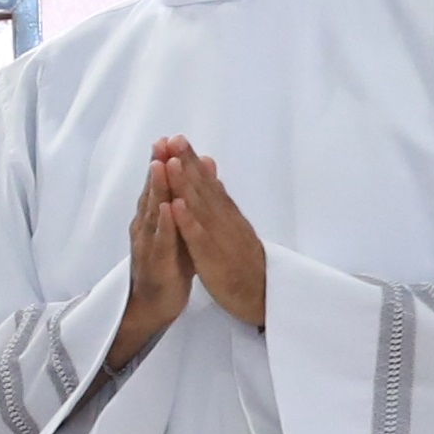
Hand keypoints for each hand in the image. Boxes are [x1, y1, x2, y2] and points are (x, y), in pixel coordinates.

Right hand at [106, 142, 197, 378]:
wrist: (155, 305)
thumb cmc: (169, 266)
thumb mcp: (178, 231)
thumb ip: (181, 206)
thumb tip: (189, 179)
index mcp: (152, 220)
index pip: (158, 187)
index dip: (163, 163)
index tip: (169, 139)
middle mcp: (145, 228)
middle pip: (151, 193)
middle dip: (157, 167)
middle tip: (162, 143)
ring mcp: (148, 245)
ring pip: (152, 213)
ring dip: (156, 189)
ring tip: (161, 166)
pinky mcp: (156, 264)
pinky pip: (160, 242)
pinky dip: (164, 224)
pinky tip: (167, 209)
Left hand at [164, 144, 269, 332]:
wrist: (261, 294)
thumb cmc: (243, 261)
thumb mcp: (233, 228)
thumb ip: (222, 202)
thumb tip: (213, 176)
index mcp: (226, 214)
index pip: (207, 183)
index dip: (193, 160)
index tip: (177, 138)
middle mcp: (224, 220)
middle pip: (204, 188)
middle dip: (188, 163)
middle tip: (174, 139)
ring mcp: (219, 237)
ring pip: (201, 207)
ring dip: (186, 184)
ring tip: (173, 161)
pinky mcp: (213, 257)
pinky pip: (199, 238)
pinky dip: (188, 221)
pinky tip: (176, 205)